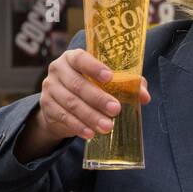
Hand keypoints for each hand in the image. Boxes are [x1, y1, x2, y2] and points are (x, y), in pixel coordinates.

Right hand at [34, 48, 150, 143]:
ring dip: (90, 116)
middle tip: (116, 109)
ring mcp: (50, 88)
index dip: (94, 67)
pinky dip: (78, 126)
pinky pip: (63, 117)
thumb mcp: (105, 81)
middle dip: (98, 98)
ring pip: (71, 103)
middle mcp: (58, 70)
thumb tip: (145, 95)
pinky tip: (90, 133)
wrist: (60, 103)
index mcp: (72, 57)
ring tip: (107, 126)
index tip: (109, 77)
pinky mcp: (47, 107)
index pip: (81, 58)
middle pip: (77, 84)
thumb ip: (126, 84)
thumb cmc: (89, 85)